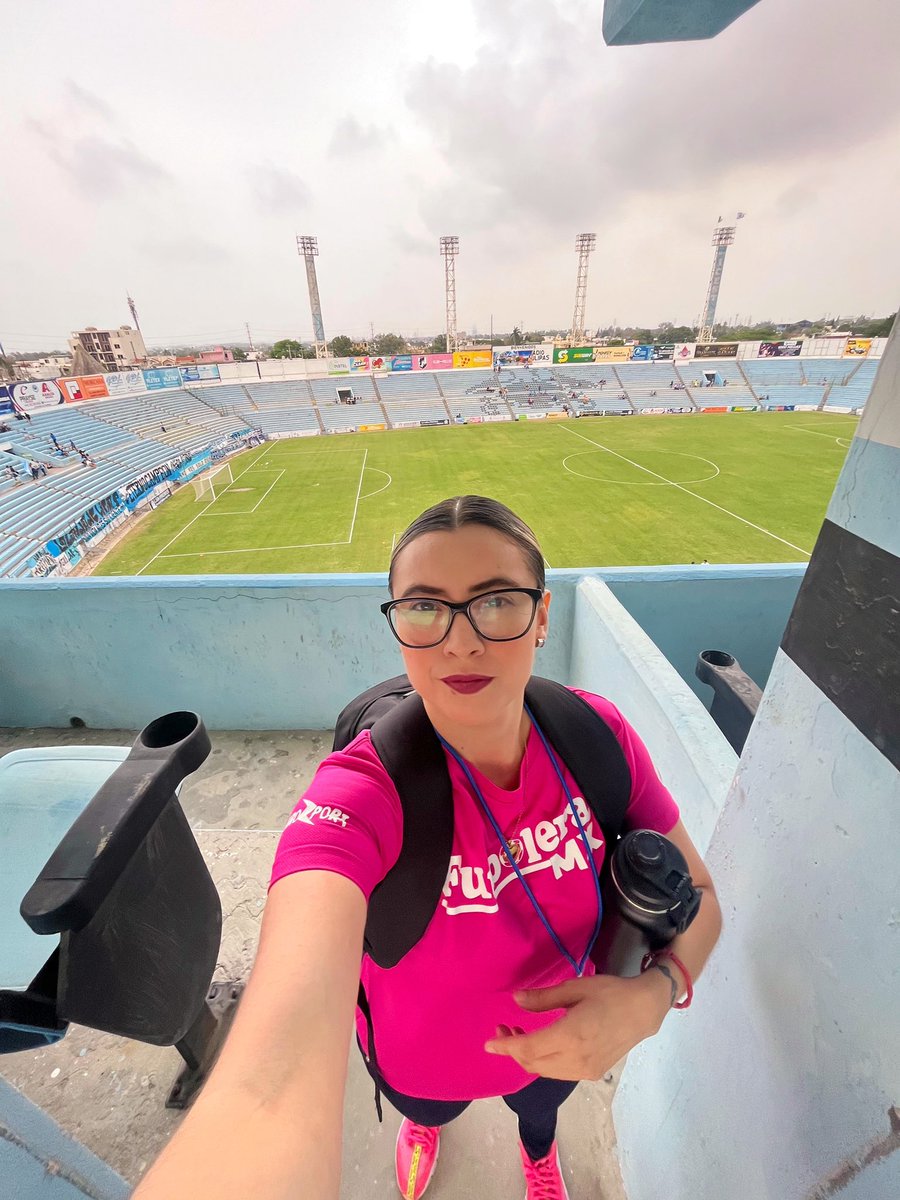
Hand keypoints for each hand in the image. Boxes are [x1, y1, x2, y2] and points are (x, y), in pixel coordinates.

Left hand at [484, 972, 670, 1081]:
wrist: (643, 1011)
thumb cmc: (609, 993)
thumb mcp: (575, 988)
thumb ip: (543, 998)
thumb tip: (515, 1000)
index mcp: (570, 1036)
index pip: (528, 1049)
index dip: (506, 1047)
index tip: (488, 1043)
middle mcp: (576, 1059)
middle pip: (533, 1064)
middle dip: (512, 1050)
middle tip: (503, 1030)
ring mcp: (585, 1070)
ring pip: (544, 1071)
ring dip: (527, 1057)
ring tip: (519, 1035)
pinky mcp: (592, 1074)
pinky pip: (558, 1073)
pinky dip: (543, 1062)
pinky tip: (540, 1045)